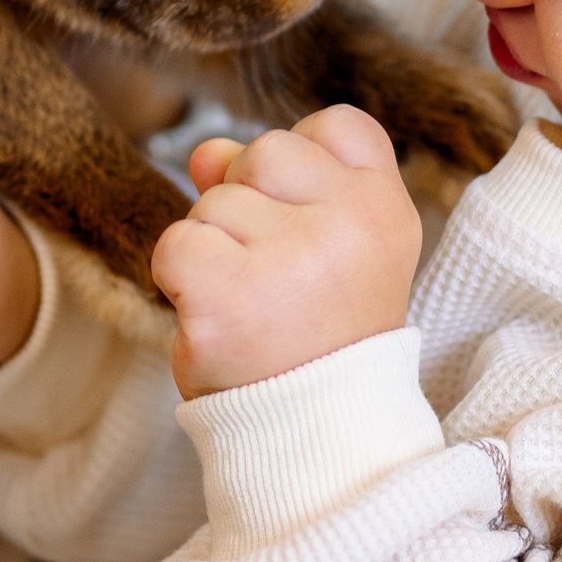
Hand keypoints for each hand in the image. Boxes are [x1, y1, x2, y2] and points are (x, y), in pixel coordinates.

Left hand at [152, 106, 421, 398]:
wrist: (316, 436)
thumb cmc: (318, 335)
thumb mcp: (324, 248)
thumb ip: (276, 184)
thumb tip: (207, 151)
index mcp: (386, 209)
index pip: (337, 124)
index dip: (303, 167)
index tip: (310, 226)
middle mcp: (350, 226)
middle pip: (264, 151)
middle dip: (249, 204)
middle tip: (277, 278)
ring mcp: (291, 259)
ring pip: (212, 200)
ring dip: (214, 249)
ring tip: (253, 307)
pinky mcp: (228, 296)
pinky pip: (175, 244)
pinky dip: (177, 280)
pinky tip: (216, 319)